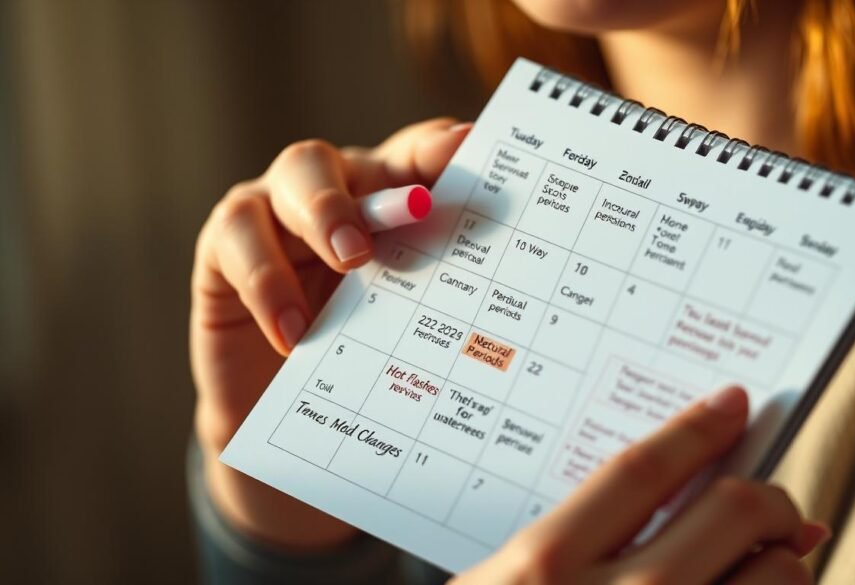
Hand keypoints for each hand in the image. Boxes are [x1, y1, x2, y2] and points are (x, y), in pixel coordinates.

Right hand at [190, 118, 470, 550]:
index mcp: (381, 199)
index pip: (409, 156)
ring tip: (353, 262)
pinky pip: (235, 241)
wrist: (284, 417)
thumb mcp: (406, 326)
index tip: (470, 147)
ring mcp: (271, 216)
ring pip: (287, 182)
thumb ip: (439, 293)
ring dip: (321, 215)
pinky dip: (267, 281)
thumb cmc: (359, 359)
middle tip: (406, 218)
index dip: (436, 149)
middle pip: (331, 159)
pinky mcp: (224, 252)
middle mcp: (326, 194)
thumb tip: (504, 293)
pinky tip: (295, 332)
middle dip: (367, 184)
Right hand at [452, 387, 828, 584]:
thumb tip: (684, 498)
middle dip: (768, 496)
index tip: (732, 404)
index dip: (696, 430)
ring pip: (777, 576)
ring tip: (761, 563)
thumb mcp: (508, 581)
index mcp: (548, 567)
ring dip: (782, 561)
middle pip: (733, 512)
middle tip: (768, 500)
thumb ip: (582, 536)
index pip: (643, 472)